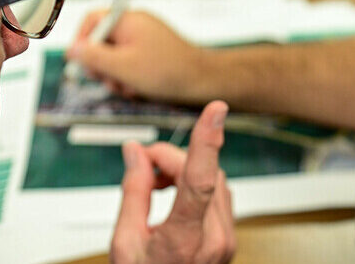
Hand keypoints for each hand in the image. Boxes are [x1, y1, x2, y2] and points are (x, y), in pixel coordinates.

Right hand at [67, 11, 208, 102]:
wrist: (202, 80)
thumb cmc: (168, 70)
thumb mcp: (123, 66)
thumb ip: (94, 57)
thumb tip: (72, 50)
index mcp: (127, 20)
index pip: (92, 20)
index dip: (81, 41)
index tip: (81, 62)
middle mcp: (135, 25)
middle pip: (101, 42)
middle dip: (102, 66)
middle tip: (111, 80)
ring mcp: (143, 40)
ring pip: (114, 58)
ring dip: (117, 77)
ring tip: (130, 87)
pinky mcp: (151, 54)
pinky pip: (129, 65)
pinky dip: (130, 79)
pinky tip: (140, 89)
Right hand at [110, 101, 235, 263]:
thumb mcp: (125, 243)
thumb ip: (134, 191)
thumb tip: (136, 152)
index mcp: (184, 242)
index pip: (201, 181)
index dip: (207, 141)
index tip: (216, 111)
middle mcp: (215, 240)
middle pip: (203, 173)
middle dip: (173, 159)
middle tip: (142, 163)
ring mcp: (227, 241)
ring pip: (214, 180)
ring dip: (186, 170)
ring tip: (155, 184)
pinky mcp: (229, 238)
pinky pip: (218, 195)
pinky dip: (197, 184)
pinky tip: (174, 193)